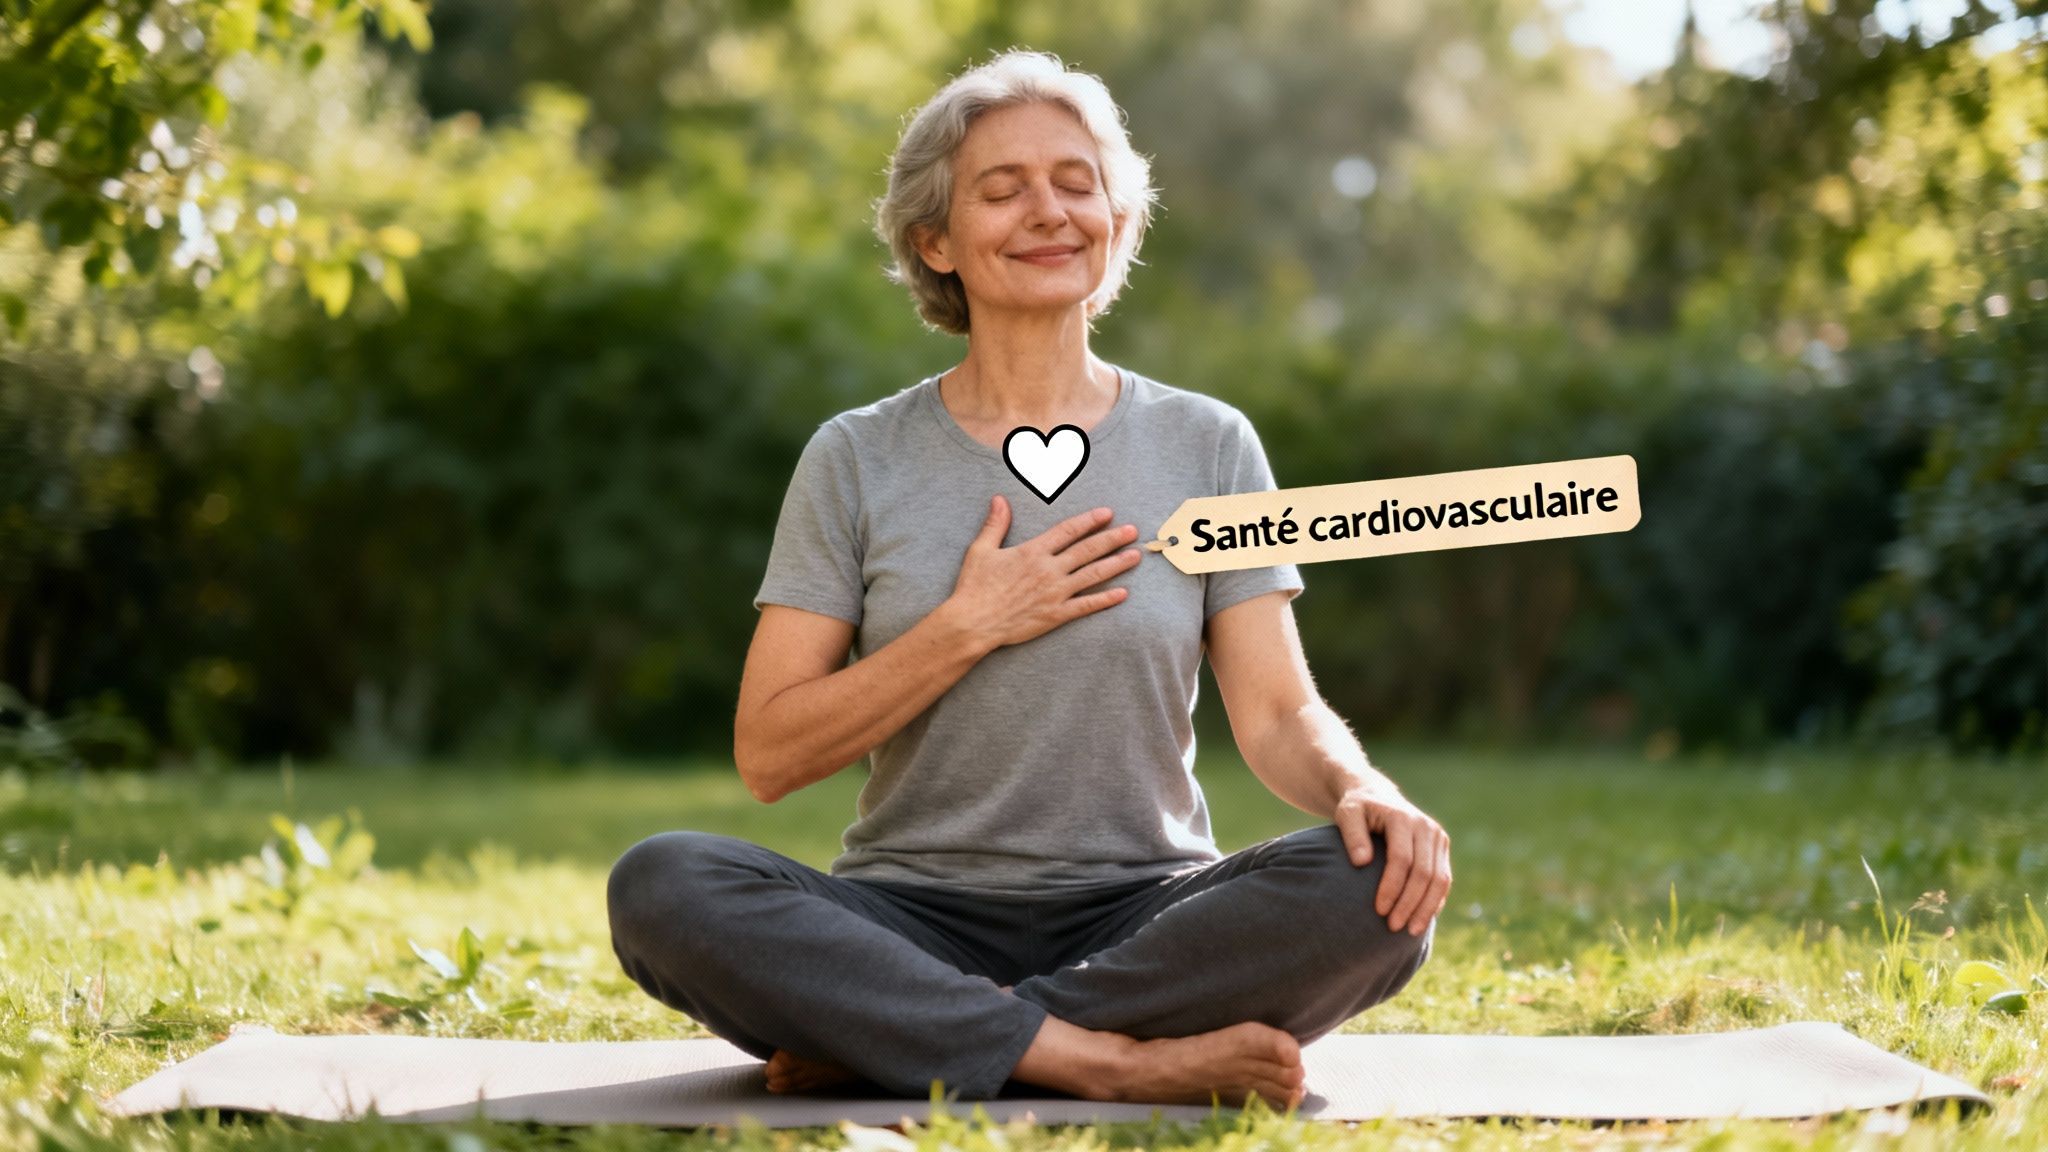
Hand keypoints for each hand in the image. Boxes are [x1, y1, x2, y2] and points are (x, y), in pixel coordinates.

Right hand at [947, 495, 1142, 650]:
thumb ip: (995, 524)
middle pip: (1087, 550)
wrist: (973, 623)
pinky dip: (1105, 599)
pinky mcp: (1055, 615)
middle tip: (1133, 531)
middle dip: (1112, 538)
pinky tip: (1123, 593)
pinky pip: (1086, 605)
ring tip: (1135, 555)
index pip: (1068, 531)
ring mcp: (1055, 593)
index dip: (1089, 520)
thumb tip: (1000, 499)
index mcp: (1033, 552)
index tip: (1107, 513)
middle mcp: (1049, 570)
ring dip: (1116, 564)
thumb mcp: (981, 550)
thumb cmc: (974, 587)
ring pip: (1093, 575)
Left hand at [1334, 786, 1450, 935]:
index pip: (1402, 859)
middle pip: (1424, 873)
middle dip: (1410, 903)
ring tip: (1410, 931)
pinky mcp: (1441, 848)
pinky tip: (1422, 919)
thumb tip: (1361, 862)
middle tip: (1393, 927)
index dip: (1392, 887)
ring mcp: (1438, 837)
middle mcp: (1426, 827)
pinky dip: (1435, 900)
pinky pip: (1444, 879)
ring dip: (1426, 907)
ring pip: (1440, 879)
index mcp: (1403, 818)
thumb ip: (1352, 835)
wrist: (1376, 796)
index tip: (1379, 910)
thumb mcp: (1347, 814)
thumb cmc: (1357, 809)